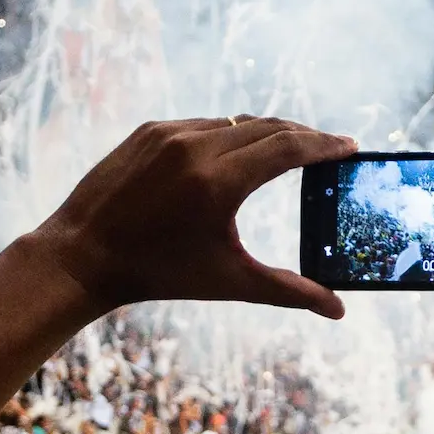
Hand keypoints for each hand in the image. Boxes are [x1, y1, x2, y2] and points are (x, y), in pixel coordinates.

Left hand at [32, 117, 354, 319]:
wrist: (83, 256)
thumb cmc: (159, 275)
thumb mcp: (229, 283)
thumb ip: (288, 291)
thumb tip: (338, 309)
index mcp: (219, 181)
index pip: (289, 148)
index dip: (325, 145)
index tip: (350, 147)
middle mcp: (195, 146)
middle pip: (269, 128)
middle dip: (304, 138)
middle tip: (329, 149)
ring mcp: (169, 133)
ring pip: (236, 123)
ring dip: (266, 134)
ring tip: (290, 151)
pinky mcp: (149, 129)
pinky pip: (203, 125)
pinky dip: (227, 136)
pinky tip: (238, 153)